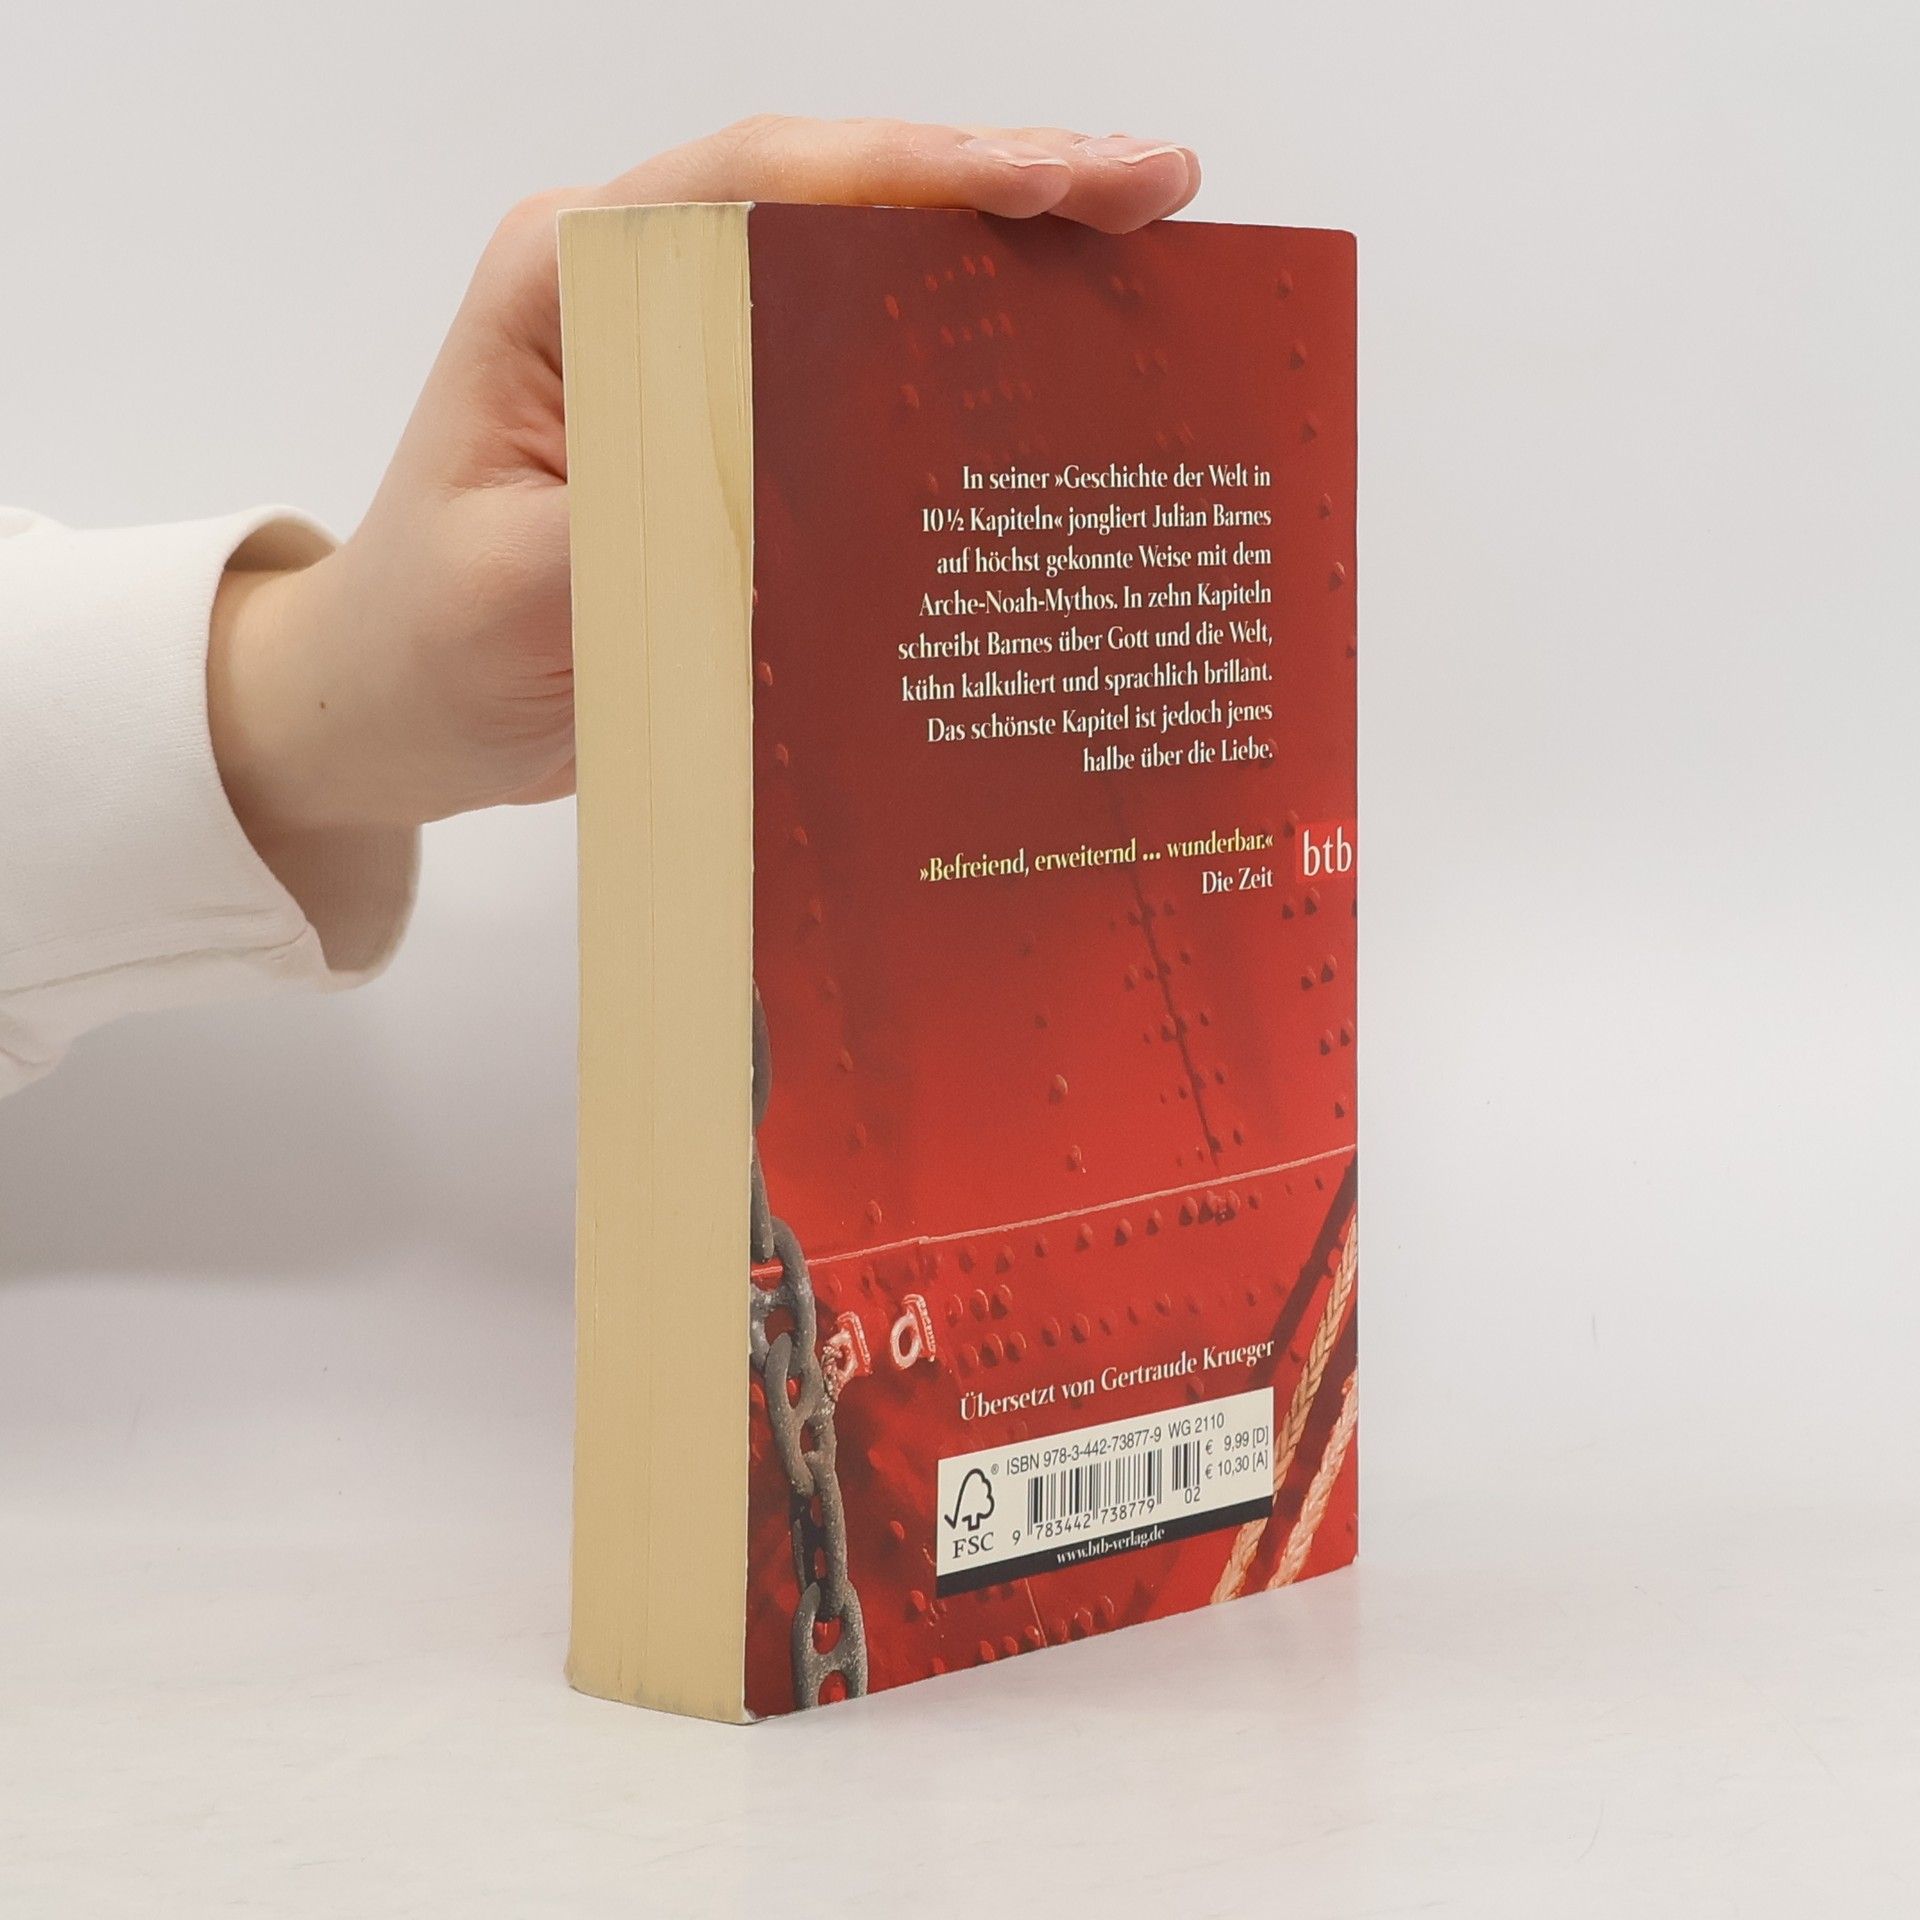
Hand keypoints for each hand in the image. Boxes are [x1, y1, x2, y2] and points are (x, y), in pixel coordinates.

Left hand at [208, 117, 1200, 848]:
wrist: (402, 708)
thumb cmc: (430, 642)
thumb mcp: (523, 590)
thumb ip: (654, 529)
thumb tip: (815, 513)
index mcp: (571, 278)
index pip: (760, 186)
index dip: (915, 172)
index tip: (1052, 182)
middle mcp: (643, 292)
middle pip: (838, 205)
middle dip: (998, 184)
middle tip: (1152, 190)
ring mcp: (695, 356)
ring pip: (866, 276)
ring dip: (1001, 260)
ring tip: (1141, 249)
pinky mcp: (734, 431)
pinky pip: (862, 376)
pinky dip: (961, 361)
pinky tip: (1056, 366)